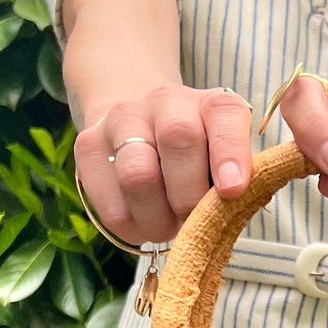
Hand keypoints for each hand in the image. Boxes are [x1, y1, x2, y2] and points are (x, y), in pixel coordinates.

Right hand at [74, 83, 253, 243]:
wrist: (135, 121)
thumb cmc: (196, 157)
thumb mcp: (225, 160)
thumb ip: (239, 182)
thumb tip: (237, 212)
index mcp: (212, 104)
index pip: (224, 116)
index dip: (230, 152)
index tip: (233, 189)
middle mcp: (167, 101)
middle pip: (178, 140)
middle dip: (190, 196)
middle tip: (193, 222)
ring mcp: (122, 119)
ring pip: (138, 176)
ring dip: (158, 218)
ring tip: (167, 226)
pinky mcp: (88, 145)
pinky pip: (110, 203)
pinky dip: (131, 226)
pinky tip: (142, 220)